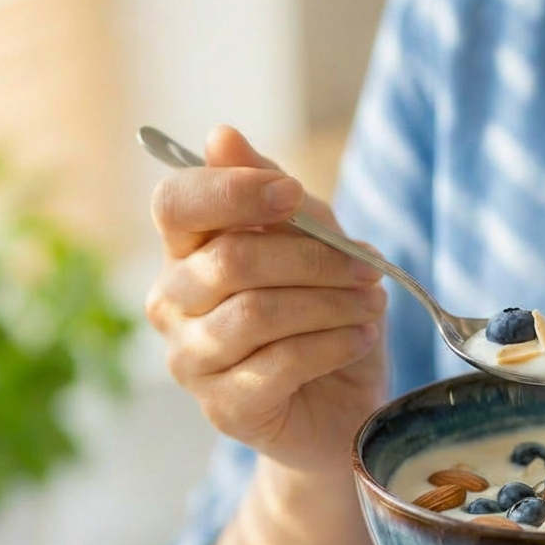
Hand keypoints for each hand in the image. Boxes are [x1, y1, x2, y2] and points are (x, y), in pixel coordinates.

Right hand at [145, 125, 388, 471]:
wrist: (343, 408)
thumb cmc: (325, 318)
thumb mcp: (317, 246)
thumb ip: (276, 195)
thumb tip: (221, 136)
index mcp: (186, 252)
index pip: (176, 204)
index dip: (233, 191)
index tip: (294, 195)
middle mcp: (173, 304)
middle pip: (231, 260)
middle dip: (315, 259)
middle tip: (369, 268)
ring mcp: (191, 360)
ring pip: (257, 313)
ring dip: (330, 304)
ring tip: (371, 306)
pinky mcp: (224, 408)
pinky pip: (279, 363)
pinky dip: (332, 345)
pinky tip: (360, 340)